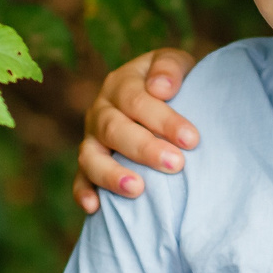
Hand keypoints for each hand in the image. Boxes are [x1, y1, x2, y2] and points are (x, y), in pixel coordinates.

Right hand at [71, 48, 201, 213]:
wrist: (162, 98)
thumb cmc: (173, 84)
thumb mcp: (176, 64)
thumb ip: (169, 68)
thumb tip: (160, 89)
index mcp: (122, 84)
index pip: (137, 100)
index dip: (163, 120)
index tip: (191, 139)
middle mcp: (101, 111)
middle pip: (114, 129)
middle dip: (145, 149)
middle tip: (175, 164)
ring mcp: (92, 138)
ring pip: (91, 156)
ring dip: (111, 174)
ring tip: (137, 189)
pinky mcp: (88, 163)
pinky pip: (80, 178)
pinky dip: (83, 192)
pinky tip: (95, 208)